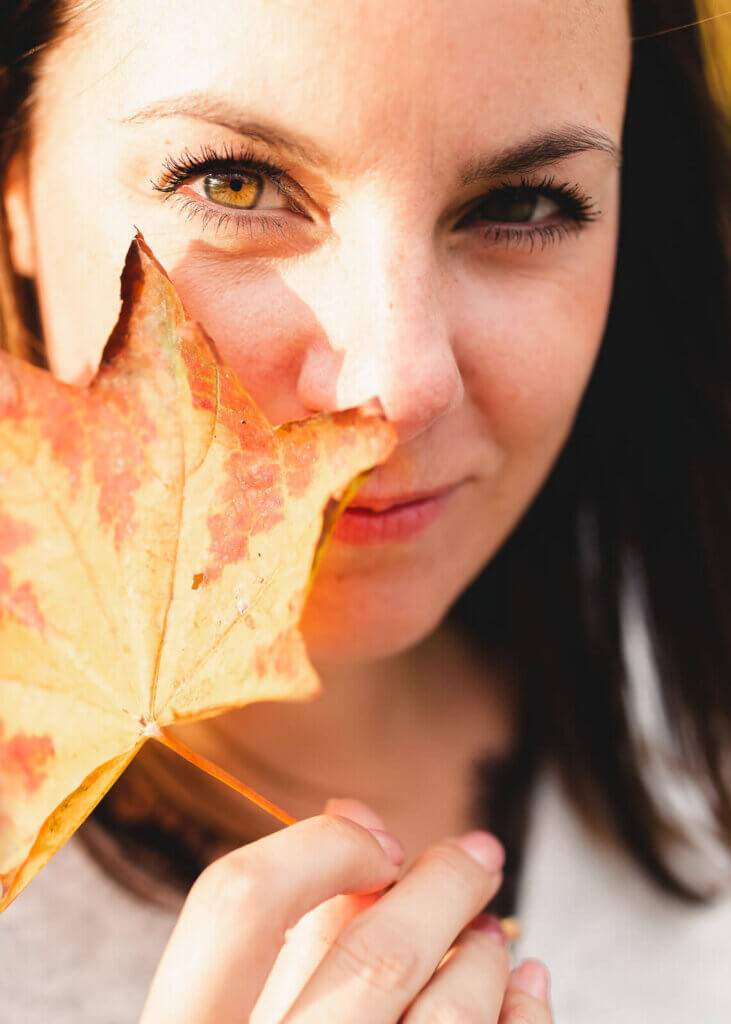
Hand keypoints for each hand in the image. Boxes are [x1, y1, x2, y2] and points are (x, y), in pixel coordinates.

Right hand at [139, 798, 552, 1023]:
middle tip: (479, 854)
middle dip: (444, 885)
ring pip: (449, 1016)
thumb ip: (289, 931)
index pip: (238, 904)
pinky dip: (521, 1016)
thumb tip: (350, 811)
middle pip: (374, 955)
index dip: (320, 850)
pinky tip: (523, 989)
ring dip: (486, 956)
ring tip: (493, 933)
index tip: (377, 840)